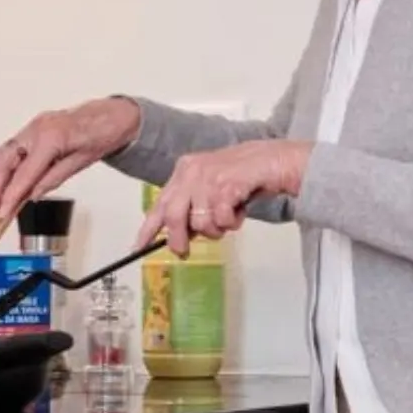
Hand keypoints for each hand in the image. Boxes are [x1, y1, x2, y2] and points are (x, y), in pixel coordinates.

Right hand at [0, 97, 141, 219]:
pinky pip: (13, 149)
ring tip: (0, 200)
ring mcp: (34, 126)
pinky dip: (8, 167)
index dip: (10, 196)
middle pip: (3, 160)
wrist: (114, 114)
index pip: (23, 173)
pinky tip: (10, 183)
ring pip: (4, 154)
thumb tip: (33, 195)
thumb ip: (54, 179)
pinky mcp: (34, 128)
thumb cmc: (104, 133)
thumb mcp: (81, 162)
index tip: (3, 212)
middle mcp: (37, 129)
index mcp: (51, 138)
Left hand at [137, 140, 310, 253]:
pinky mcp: (226, 186)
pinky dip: (232, 222)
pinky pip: (222, 219)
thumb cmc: (245, 176)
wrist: (275, 161)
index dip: (148, 228)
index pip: (160, 203)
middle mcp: (192, 172)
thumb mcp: (212, 185)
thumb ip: (194, 204)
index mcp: (185, 170)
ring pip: (200, 222)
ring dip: (216, 229)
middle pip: (174, 217)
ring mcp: (209, 178)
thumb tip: (180, 234)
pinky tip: (240, 210)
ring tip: (229, 219)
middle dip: (179, 239)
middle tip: (184, 252)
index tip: (137, 247)